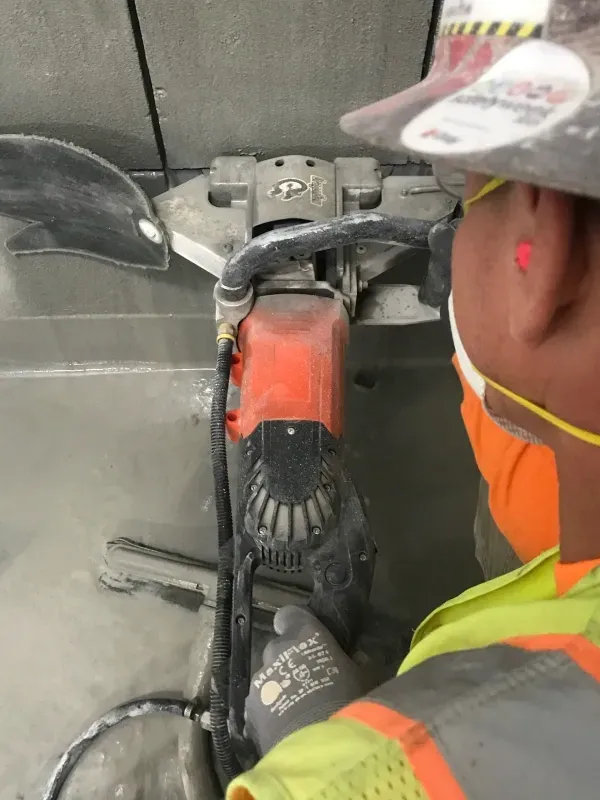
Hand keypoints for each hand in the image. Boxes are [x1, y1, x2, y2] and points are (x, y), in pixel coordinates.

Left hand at [245, 605, 362, 754]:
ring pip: (268, 677)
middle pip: (278, 649)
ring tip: (299, 710)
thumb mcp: (365, 677)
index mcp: (304, 633)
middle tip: (309, 680)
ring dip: (280, 687)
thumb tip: (358, 656)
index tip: (306, 638)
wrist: (321, 747)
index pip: (289, 614)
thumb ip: (357, 661)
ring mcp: (261, 679)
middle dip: (290, 661)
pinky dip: (270, 711)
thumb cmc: (349, 701)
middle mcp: (277, 649)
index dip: (296, 625)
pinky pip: (261, 703)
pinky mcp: (250, 708)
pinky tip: (286, 727)